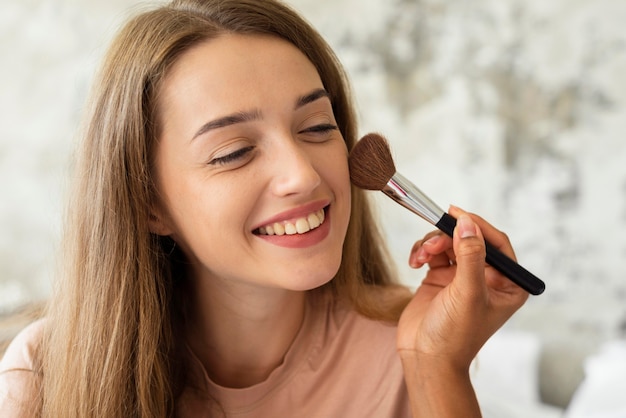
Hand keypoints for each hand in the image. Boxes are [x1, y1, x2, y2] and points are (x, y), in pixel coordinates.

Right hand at [397, 206, 528, 369]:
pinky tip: (415, 262)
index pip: (497, 243)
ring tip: (421, 257)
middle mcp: (486, 278)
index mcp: (507, 284)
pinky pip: (432, 252)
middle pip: (469, 239)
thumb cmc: (455, 335)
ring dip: (432, 244)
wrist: (425, 357)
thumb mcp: (468, 293)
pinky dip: (422, 252)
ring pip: (448, 243)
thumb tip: (467, 223)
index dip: (478, 225)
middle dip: (448, 237)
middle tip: (432, 243)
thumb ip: (470, 255)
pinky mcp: (439, 279)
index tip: (457, 213)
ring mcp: (461, 278)